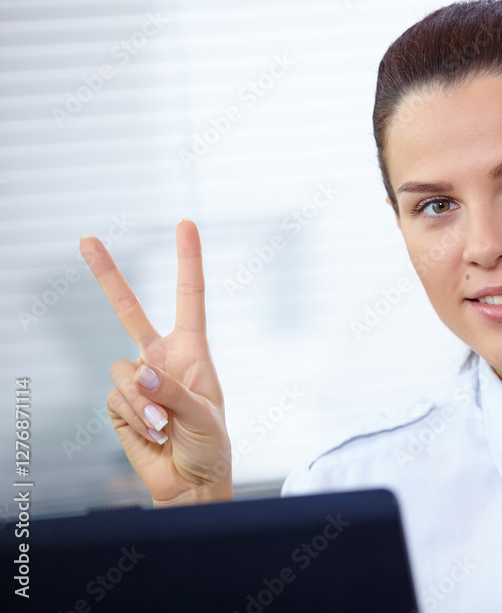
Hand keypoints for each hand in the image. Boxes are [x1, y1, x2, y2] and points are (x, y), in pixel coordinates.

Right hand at [80, 219, 232, 505]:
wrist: (191, 483)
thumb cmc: (209, 445)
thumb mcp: (204, 416)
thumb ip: (172, 391)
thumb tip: (138, 372)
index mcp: (191, 351)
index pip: (189, 297)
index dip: (188, 260)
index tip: (186, 223)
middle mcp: (160, 359)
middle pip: (129, 310)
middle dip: (106, 275)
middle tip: (86, 239)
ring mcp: (137, 381)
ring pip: (122, 372)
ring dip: (144, 402)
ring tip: (166, 426)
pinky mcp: (119, 405)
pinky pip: (116, 399)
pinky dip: (135, 417)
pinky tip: (152, 433)